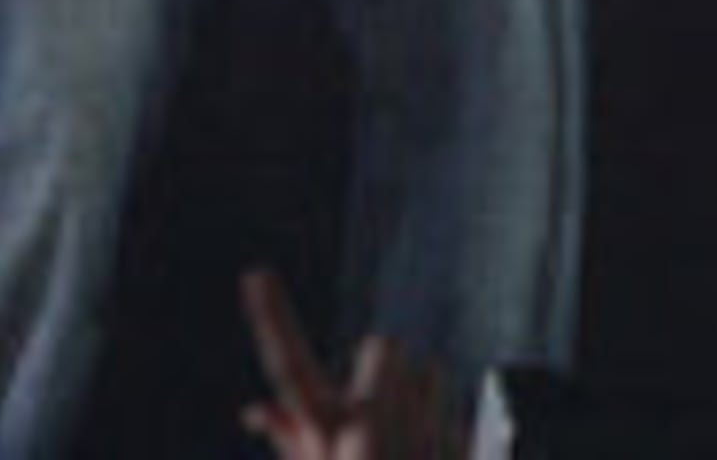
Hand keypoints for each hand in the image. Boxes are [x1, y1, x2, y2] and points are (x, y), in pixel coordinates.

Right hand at [237, 268, 461, 459]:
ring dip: (413, 393)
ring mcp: (422, 427)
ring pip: (423, 367)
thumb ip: (293, 442)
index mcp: (330, 436)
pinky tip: (427, 456)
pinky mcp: (461, 435)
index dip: (270, 318)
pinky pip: (449, 397)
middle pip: (380, 345)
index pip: (288, 366)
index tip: (256, 275)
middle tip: (368, 418)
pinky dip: (438, 417)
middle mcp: (374, 424)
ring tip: (403, 444)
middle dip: (376, 371)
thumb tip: (257, 409)